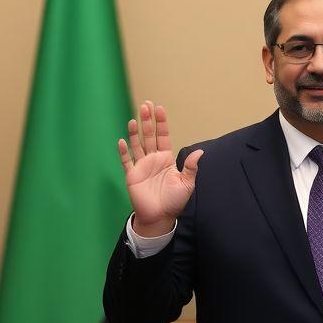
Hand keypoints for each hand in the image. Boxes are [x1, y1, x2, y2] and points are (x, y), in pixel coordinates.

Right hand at [118, 101, 202, 235]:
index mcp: (165, 158)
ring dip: (135, 132)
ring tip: (135, 119)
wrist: (160, 217)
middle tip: (145, 105)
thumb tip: (200, 152)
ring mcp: (141, 166)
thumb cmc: (174, 201)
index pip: (163, 136)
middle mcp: (152, 159)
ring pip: (137, 145)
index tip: (159, 109)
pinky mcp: (132, 176)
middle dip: (147, 121)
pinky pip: (126, 161)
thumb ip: (191, 167)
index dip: (161, 123)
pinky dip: (124, 152)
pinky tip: (122, 141)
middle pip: (149, 136)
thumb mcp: (186, 184)